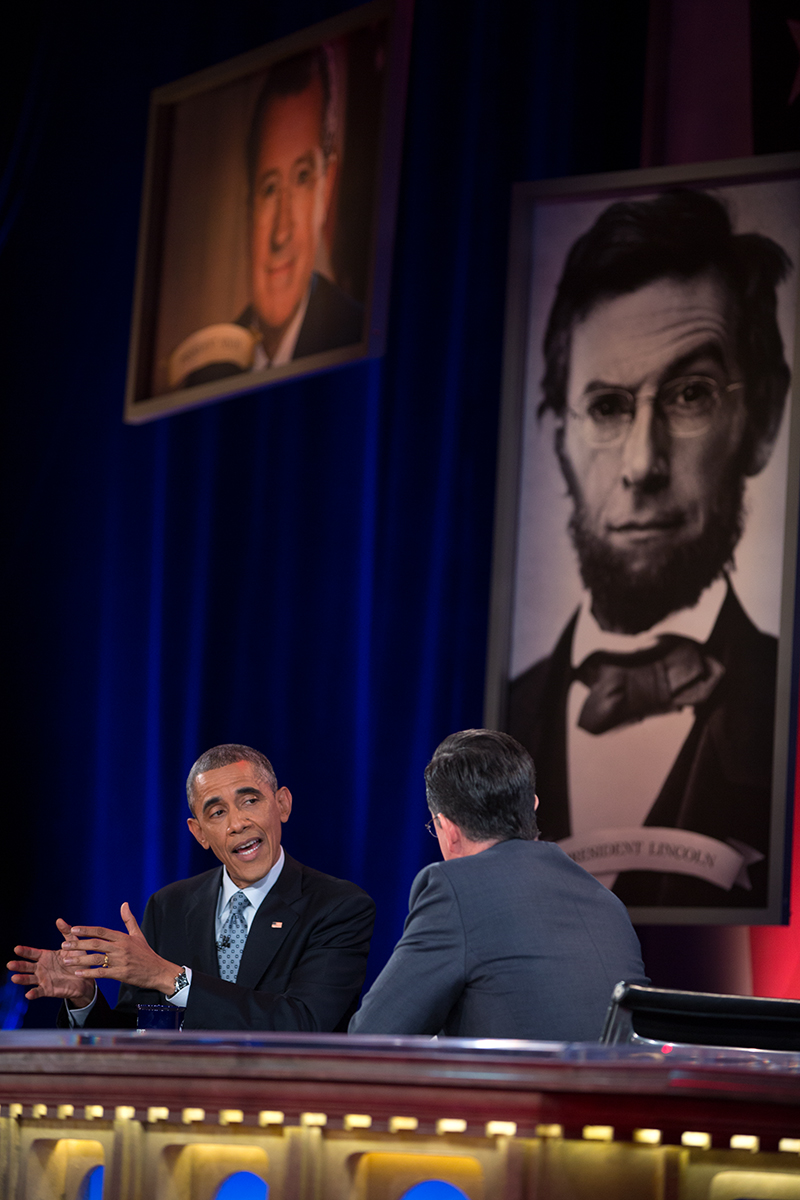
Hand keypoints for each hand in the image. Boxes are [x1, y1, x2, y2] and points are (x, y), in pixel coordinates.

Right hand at [7, 918, 95, 1004]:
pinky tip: (28, 994)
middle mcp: (42, 968)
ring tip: (14, 978)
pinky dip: (33, 993)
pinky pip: (39, 992)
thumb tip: (59, 920)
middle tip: (10, 964)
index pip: (33, 953)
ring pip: (30, 979)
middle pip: (27, 966)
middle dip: (19, 965)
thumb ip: (66, 933)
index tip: (17, 948)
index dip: (25, 951)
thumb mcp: (73, 945)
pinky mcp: (48, 990)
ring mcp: (43, 979)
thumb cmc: (78, 960)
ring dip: (22, 979)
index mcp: (46, 956)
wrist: (85, 979)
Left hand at [61, 902, 180, 995]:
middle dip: (78, 944)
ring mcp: (121, 961)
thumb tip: (124, 904)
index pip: (102, 931)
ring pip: (96, 958)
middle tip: (64, 945)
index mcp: (123, 937)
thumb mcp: (138, 934)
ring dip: (80, 959)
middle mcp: (121, 947)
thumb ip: (128, 920)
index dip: (87, 930)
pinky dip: (89, 973)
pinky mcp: (121, 974)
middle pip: (96, 944)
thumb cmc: (146, 953)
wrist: (158, 970)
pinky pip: (102, 973)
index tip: (73, 929)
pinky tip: (78, 973)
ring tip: (67, 960)